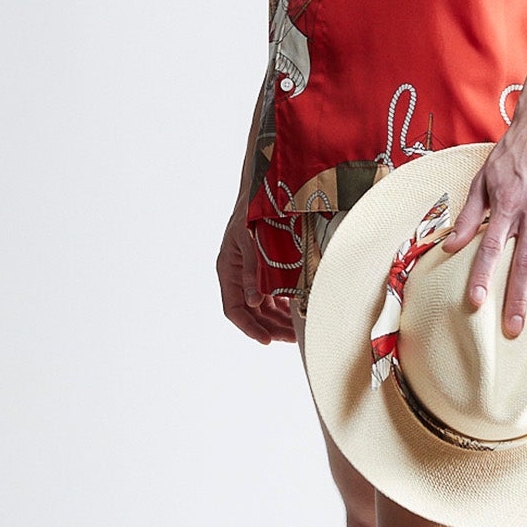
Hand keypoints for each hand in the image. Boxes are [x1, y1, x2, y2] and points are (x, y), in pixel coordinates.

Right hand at [217, 202, 297, 342]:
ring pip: (263, 305)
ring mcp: (251, 271)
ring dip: (278, 319)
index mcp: (227, 268)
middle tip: (291, 339)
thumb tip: (255, 301)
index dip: (249, 327)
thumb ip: (252, 270)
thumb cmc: (253, 209)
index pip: (234, 309)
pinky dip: (284, 304)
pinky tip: (299, 311)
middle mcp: (237, 273)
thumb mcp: (250, 240)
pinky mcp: (265, 266)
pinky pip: (273, 293)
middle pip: (251, 311)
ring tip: (298, 330)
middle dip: (269, 327)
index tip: (266, 340)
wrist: (264, 187)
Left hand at [437, 110, 526, 336]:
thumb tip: (450, 246)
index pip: (492, 246)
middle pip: (526, 261)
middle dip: (518, 297)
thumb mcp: (482, 179)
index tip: (475, 301)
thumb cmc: (511, 154)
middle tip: (512, 328)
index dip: (482, 275)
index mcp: (508, 203)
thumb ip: (468, 215)